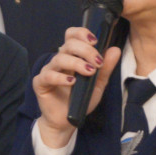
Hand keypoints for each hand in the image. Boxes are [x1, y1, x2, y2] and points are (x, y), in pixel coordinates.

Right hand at [34, 26, 120, 147]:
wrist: (68, 121)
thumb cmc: (81, 100)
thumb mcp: (98, 84)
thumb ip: (105, 68)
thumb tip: (115, 49)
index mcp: (72, 56)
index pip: (72, 36)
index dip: (81, 33)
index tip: (95, 41)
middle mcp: (59, 60)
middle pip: (68, 44)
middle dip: (85, 50)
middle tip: (97, 62)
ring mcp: (48, 71)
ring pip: (59, 58)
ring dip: (76, 63)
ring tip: (89, 72)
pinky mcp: (40, 83)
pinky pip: (48, 76)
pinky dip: (61, 78)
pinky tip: (72, 82)